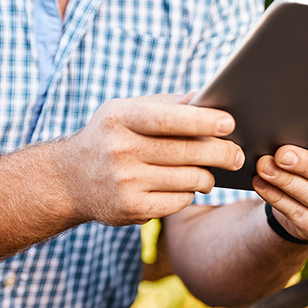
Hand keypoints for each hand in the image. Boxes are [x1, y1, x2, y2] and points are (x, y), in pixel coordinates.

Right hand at [63, 94, 243, 225]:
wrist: (68, 180)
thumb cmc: (112, 137)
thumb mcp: (127, 111)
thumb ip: (167, 104)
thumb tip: (209, 98)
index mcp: (120, 118)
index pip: (168, 119)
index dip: (202, 121)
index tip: (229, 123)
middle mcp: (120, 150)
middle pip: (187, 152)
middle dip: (221, 153)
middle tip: (238, 155)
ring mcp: (124, 182)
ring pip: (189, 179)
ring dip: (208, 176)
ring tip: (210, 172)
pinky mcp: (130, 209)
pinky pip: (180, 201)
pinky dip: (190, 193)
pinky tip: (188, 187)